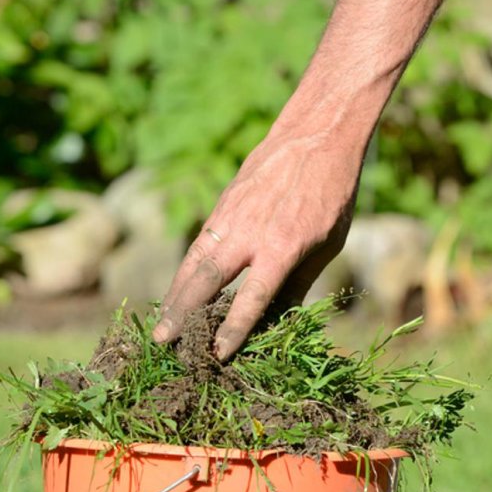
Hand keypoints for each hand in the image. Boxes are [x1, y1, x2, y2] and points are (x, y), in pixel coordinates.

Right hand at [152, 130, 361, 358]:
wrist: (316, 137)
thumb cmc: (331, 195)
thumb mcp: (326, 244)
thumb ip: (298, 283)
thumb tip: (276, 323)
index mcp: (283, 247)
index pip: (252, 297)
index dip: (234, 329)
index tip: (218, 354)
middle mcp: (250, 233)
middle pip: (207, 280)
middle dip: (183, 314)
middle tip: (163, 343)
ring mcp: (231, 217)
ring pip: (194, 262)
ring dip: (174, 297)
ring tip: (160, 326)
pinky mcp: (222, 207)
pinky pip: (198, 246)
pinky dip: (183, 273)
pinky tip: (175, 294)